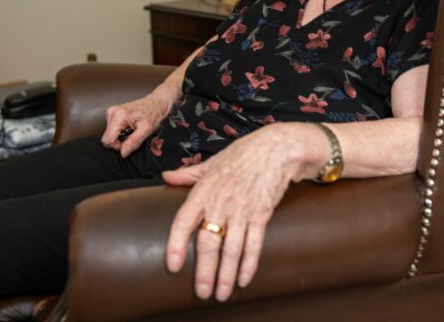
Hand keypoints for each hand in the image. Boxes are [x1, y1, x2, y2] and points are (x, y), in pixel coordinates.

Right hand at [101, 92, 172, 157]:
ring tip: (134, 132)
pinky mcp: (115, 114)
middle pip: (108, 138)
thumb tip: (123, 152)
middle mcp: (112, 113)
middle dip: (121, 142)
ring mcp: (112, 113)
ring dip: (122, 137)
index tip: (130, 143)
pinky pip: (113, 130)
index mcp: (118, 116)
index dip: (119, 146)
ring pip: (111, 135)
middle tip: (134, 137)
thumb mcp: (146, 129)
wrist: (157, 103)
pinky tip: (131, 129)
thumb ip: (134, 142)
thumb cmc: (153, 113)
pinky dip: (122, 133)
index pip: (108, 140)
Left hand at [162, 124, 317, 301]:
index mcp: (204, 190)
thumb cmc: (243, 154)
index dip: (176, 244)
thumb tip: (166, 177)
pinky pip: (254, 244)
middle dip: (204, 272)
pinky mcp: (262, 214)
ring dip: (226, 275)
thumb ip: (188, 174)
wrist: (277, 148)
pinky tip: (243, 279)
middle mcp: (221, 202)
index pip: (184, 221)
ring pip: (231, 249)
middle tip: (202, 292)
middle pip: (208, 243)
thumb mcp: (212, 163)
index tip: (173, 266)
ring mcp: (242, 210)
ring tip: (221, 294)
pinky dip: (249, 264)